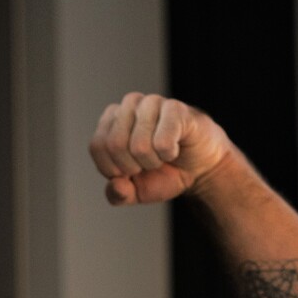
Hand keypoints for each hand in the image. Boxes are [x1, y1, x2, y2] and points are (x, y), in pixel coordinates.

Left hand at [88, 93, 231, 205]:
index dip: (114, 169)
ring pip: (138, 145)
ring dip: (152, 162)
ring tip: (162, 156)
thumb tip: (116, 186)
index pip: (98, 146)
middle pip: (115, 144)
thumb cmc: (164, 174)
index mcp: (111, 120)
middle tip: (149, 165)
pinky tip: (175, 148)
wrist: (200, 168)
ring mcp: (151, 103)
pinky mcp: (175, 108)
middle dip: (133, 167)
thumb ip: (118, 194)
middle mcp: (129, 105)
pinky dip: (169, 155)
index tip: (131, 171)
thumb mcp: (135, 192)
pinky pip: (162, 143)